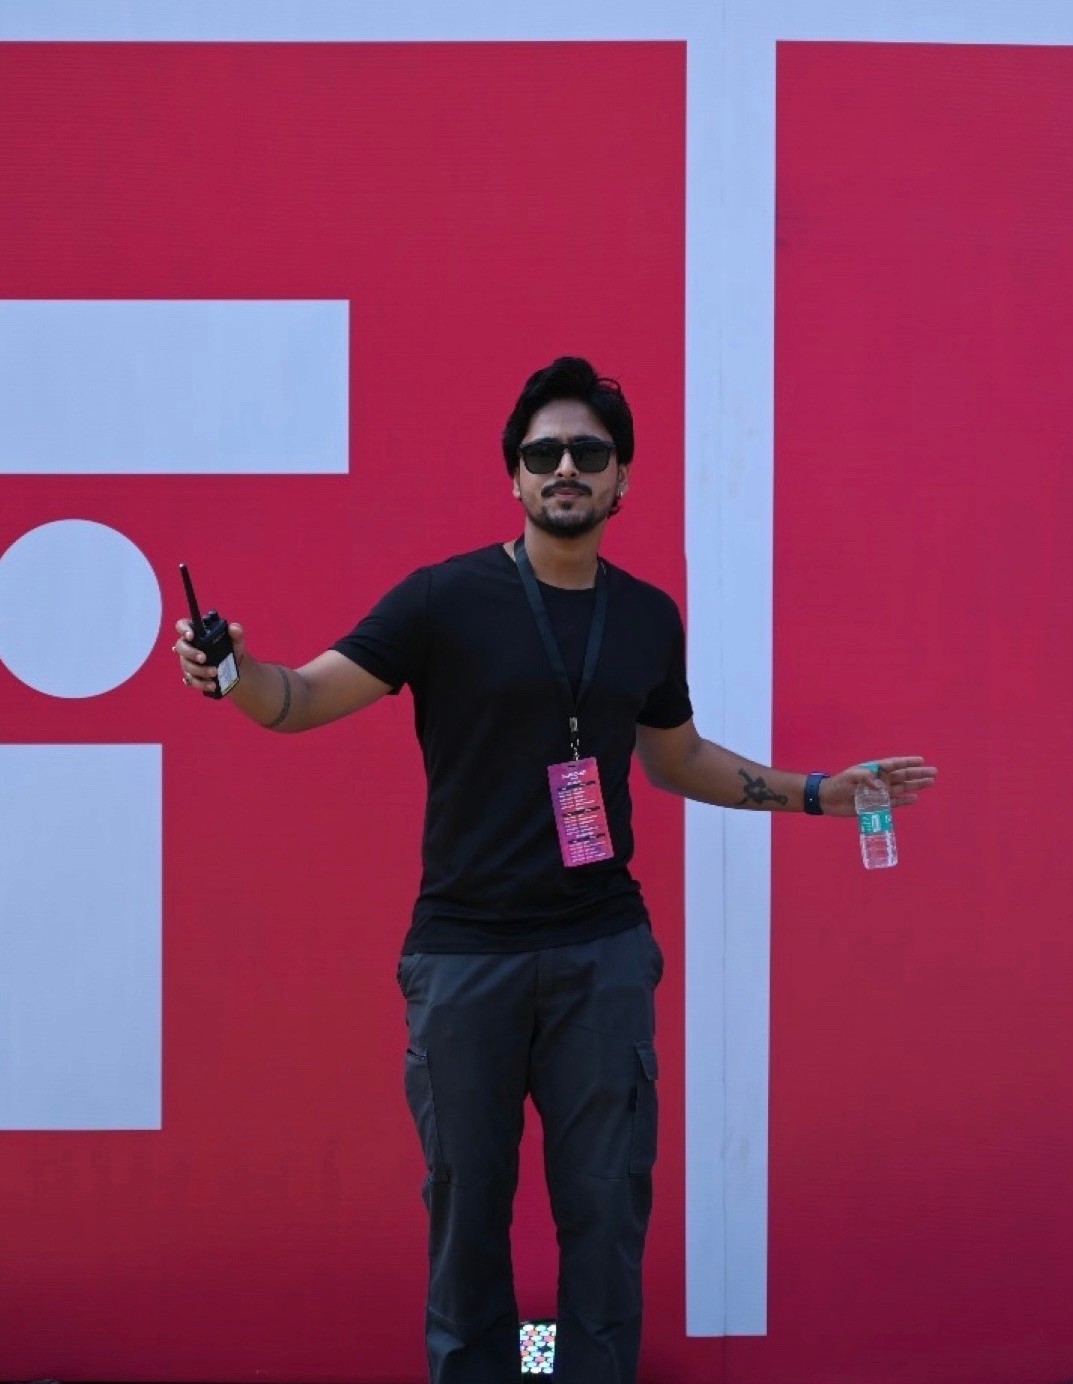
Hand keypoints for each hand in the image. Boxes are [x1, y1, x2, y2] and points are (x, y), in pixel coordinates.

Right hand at [172, 619, 245, 692]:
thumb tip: (233, 628)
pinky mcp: (191, 676)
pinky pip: (192, 680)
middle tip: (204, 658)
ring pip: (186, 665)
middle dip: (191, 653)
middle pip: (180, 647)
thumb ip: (236, 632)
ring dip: (199, 670)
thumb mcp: (236, 639)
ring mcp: (187, 661)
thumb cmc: (231, 647)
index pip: (182, 625)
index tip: (192, 636)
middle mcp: (188, 646)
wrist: (235, 667)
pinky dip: (202, 683)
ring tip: (214, 673)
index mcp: (196, 632)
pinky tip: (212, 685)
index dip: (183, 629)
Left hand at [818, 756, 937, 817]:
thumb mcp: (851, 777)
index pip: (894, 764)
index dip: (907, 762)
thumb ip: (867, 778)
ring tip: (930, 782)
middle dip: (918, 774)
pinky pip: (894, 802)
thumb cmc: (838, 784)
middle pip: (903, 776)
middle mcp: (880, 780)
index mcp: (874, 770)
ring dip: (916, 786)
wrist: (828, 799)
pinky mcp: (876, 804)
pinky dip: (904, 801)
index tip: (921, 760)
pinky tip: (915, 798)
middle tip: (934, 772)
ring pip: (902, 788)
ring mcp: (880, 793)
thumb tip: (882, 787)